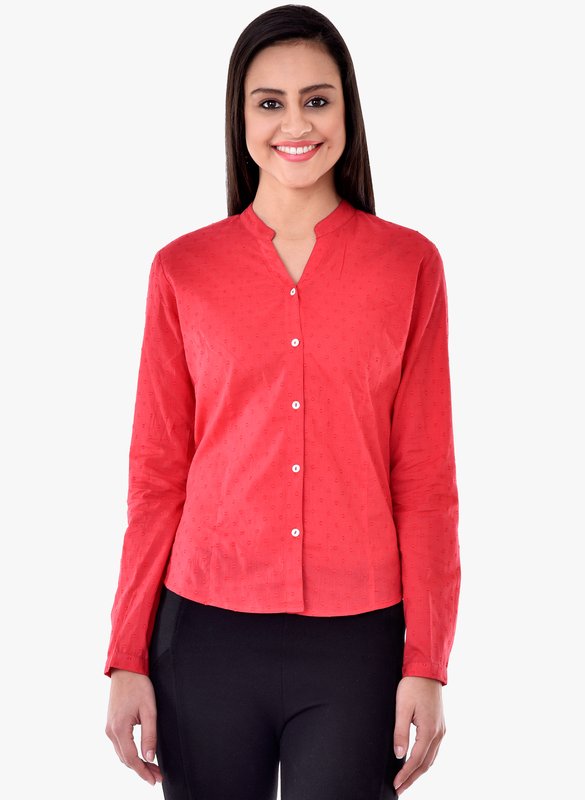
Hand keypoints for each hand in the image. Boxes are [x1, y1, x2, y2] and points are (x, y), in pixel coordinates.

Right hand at [105, 668, 162, 785]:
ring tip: (151, 768)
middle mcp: (111, 731)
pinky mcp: (111, 724)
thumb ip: (149, 735)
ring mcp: (109, 728)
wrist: (126, 670)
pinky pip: (119, 745)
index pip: (132, 759)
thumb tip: (150, 757)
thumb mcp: (149, 710)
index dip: (143, 772)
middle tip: (157, 776)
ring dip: (135, 763)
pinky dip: (129, 754)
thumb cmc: (139, 686)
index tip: (154, 780)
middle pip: (125, 759)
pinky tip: (140, 755)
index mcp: (119, 729)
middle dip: (141, 770)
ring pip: (122, 754)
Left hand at [392, 676, 445, 795]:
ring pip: (431, 759)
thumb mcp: (402, 707)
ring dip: (419, 772)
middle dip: (412, 779)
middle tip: (399, 789)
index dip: (405, 775)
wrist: (427, 671)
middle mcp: (438, 733)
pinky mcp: (440, 726)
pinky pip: (434, 750)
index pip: (416, 760)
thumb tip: (399, 754)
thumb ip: (400, 732)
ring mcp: (441, 730)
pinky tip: (417, 763)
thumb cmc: (413, 686)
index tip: (396, 785)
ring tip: (406, 780)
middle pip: (425, 764)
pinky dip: (425, 761)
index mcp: (429, 730)